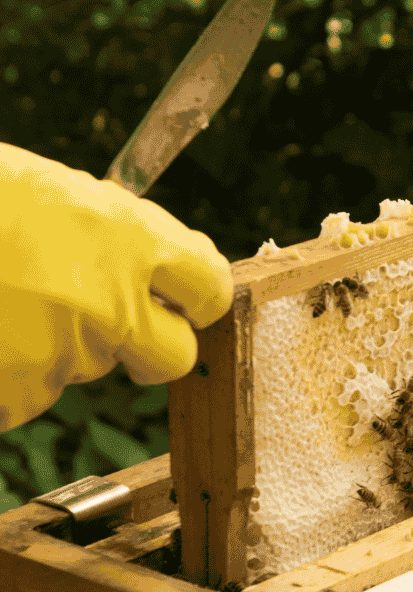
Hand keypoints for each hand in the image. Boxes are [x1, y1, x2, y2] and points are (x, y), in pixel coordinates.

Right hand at [0, 143, 232, 430]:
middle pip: (174, 355)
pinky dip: (7, 375)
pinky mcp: (18, 395)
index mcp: (129, 239)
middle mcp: (111, 303)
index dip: (198, 297)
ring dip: (56, 349)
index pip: (211, 287)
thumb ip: (113, 237)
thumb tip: (149, 262)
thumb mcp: (53, 194)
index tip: (185, 300)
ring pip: (86, 369)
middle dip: (153, 347)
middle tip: (115, 328)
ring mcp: (64, 355)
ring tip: (3, 305)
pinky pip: (28, 395)